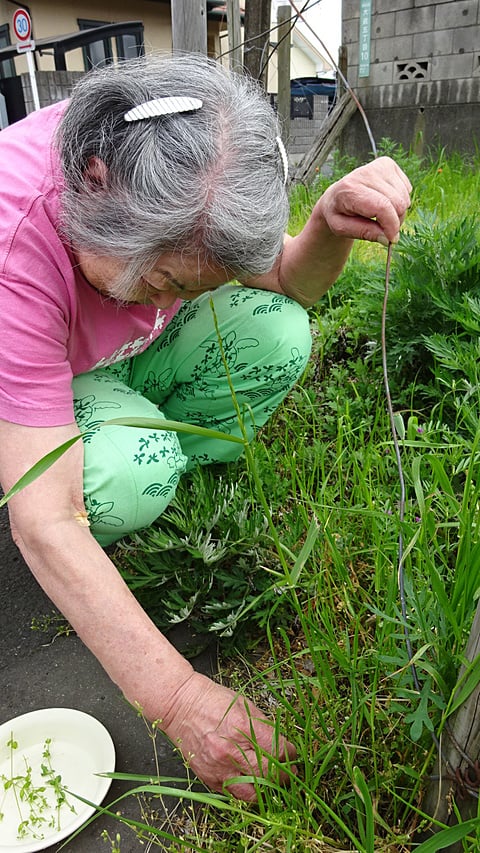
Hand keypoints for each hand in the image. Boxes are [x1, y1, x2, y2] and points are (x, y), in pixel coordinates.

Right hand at [161, 671, 296, 800]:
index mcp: (242, 728)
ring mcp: (218, 768)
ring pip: (252, 794)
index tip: (292, 753)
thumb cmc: (212, 701)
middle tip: (289, 772)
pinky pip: (234, 794)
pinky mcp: (209, 778)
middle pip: (268, 774)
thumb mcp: (244, 704)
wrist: (180, 706)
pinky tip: (253, 782)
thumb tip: (281, 744)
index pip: (277, 750)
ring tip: (273, 782)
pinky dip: (246, 791)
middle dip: (284, 774)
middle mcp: (230, 752)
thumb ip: (263, 727)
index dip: (289, 753)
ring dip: (267, 790)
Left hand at [315, 156, 411, 245]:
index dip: (391, 226)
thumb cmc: (338, 214)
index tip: (391, 239)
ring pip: (405, 198)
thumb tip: (387, 238)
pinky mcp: (388, 164)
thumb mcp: (342, 229)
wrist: (336, 196)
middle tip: (383, 229)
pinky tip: (384, 201)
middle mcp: (366, 173)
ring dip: (397, 213)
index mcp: (350, 189)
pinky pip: (407, 189)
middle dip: (395, 222)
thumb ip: (364, 233)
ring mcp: (379, 166)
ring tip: (380, 216)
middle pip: (398, 204)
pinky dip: (400, 201)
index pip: (382, 207)